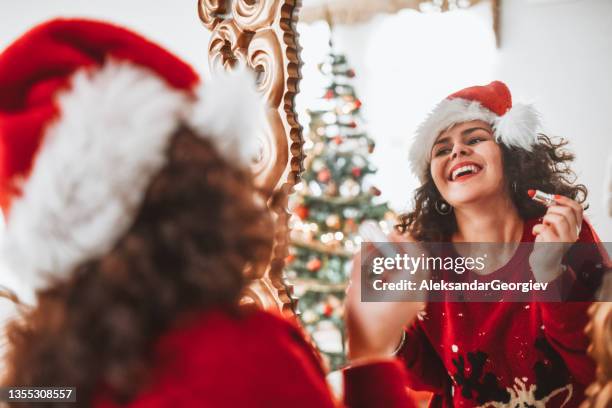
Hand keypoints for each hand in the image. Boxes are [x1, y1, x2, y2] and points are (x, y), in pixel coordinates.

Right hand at [345, 229, 424, 362]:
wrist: (372, 351)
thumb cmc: (362, 321)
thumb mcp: (356, 289)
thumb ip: (361, 263)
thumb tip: (366, 242)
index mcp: (407, 287)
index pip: (414, 254)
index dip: (402, 240)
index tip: (388, 232)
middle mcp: (417, 292)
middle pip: (417, 260)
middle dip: (402, 248)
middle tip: (385, 240)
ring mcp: (417, 300)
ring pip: (415, 270)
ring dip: (400, 260)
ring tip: (379, 258)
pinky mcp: (413, 306)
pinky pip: (412, 281)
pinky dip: (400, 272)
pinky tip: (382, 274)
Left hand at [529, 194, 582, 281]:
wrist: (544, 264)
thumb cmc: (547, 244)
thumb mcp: (554, 228)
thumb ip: (556, 216)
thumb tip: (547, 198)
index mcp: (575, 229)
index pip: (578, 209)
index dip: (566, 200)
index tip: (554, 198)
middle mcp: (574, 234)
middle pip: (567, 212)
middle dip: (552, 209)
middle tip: (545, 218)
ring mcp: (565, 240)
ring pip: (558, 218)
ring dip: (546, 219)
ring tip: (543, 226)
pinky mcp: (554, 245)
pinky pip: (544, 228)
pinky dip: (536, 228)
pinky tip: (536, 234)